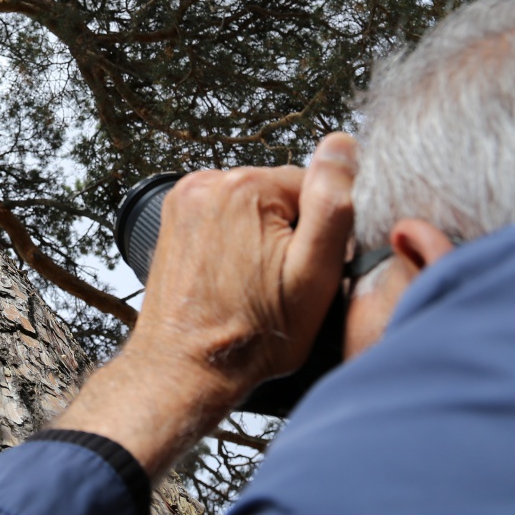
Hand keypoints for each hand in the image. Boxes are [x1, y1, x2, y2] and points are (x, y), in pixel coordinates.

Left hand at [52, 133, 358, 478]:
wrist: (185, 367)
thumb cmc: (249, 336)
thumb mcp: (312, 274)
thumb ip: (332, 204)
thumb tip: (341, 146)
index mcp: (244, 188)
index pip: (313, 186)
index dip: (320, 231)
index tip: (303, 267)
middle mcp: (206, 184)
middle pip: (279, 194)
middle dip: (288, 232)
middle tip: (277, 280)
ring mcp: (184, 201)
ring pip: (252, 206)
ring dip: (261, 237)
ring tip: (252, 282)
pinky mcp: (174, 219)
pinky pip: (224, 216)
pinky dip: (235, 241)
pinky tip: (233, 276)